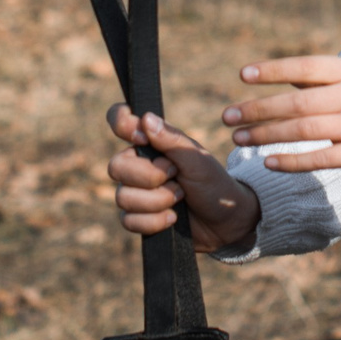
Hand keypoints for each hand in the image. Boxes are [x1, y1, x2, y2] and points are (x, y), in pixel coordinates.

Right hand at [106, 106, 260, 254]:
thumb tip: (146, 118)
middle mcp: (137, 165)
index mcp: (150, 143)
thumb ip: (171, 140)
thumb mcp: (196, 159)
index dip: (122, 125)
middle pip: (116, 167)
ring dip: (157, 201)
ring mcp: (135, 193)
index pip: (120, 122)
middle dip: (150, 177)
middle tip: (176, 177)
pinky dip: (154, 221)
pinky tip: (172, 217)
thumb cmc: (212, 182)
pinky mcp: (137, 218)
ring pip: (122, 197)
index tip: (141, 138)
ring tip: (180, 198)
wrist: (224, 220)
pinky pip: (128, 221)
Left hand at [224, 55, 340, 173]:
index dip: (272, 71)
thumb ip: (317, 79)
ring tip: (238, 139)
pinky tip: (268, 163)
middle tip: (228, 116)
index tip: (242, 75)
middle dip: (258, 110)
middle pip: (296, 103)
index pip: (304, 67)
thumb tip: (272, 77)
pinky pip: (321, 158)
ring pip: (303, 130)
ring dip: (266, 135)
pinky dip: (292, 161)